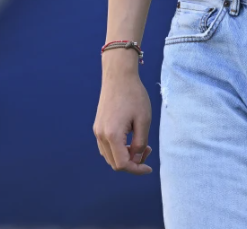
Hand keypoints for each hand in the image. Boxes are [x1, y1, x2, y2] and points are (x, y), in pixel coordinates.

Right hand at [93, 60, 153, 174]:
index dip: (137, 169)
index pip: (122, 164)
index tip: (149, 168)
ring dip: (125, 156)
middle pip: (115, 163)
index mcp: (112, 135)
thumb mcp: (144, 120)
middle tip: (147, 149)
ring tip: (141, 144)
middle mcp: (101, 135)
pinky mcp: (98, 126)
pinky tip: (130, 140)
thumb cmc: (134, 95)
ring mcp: (97, 131)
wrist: (118, 76)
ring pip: (110, 156)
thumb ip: (140, 143)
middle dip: (132, 162)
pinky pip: (106, 147)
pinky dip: (118, 149)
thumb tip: (137, 160)